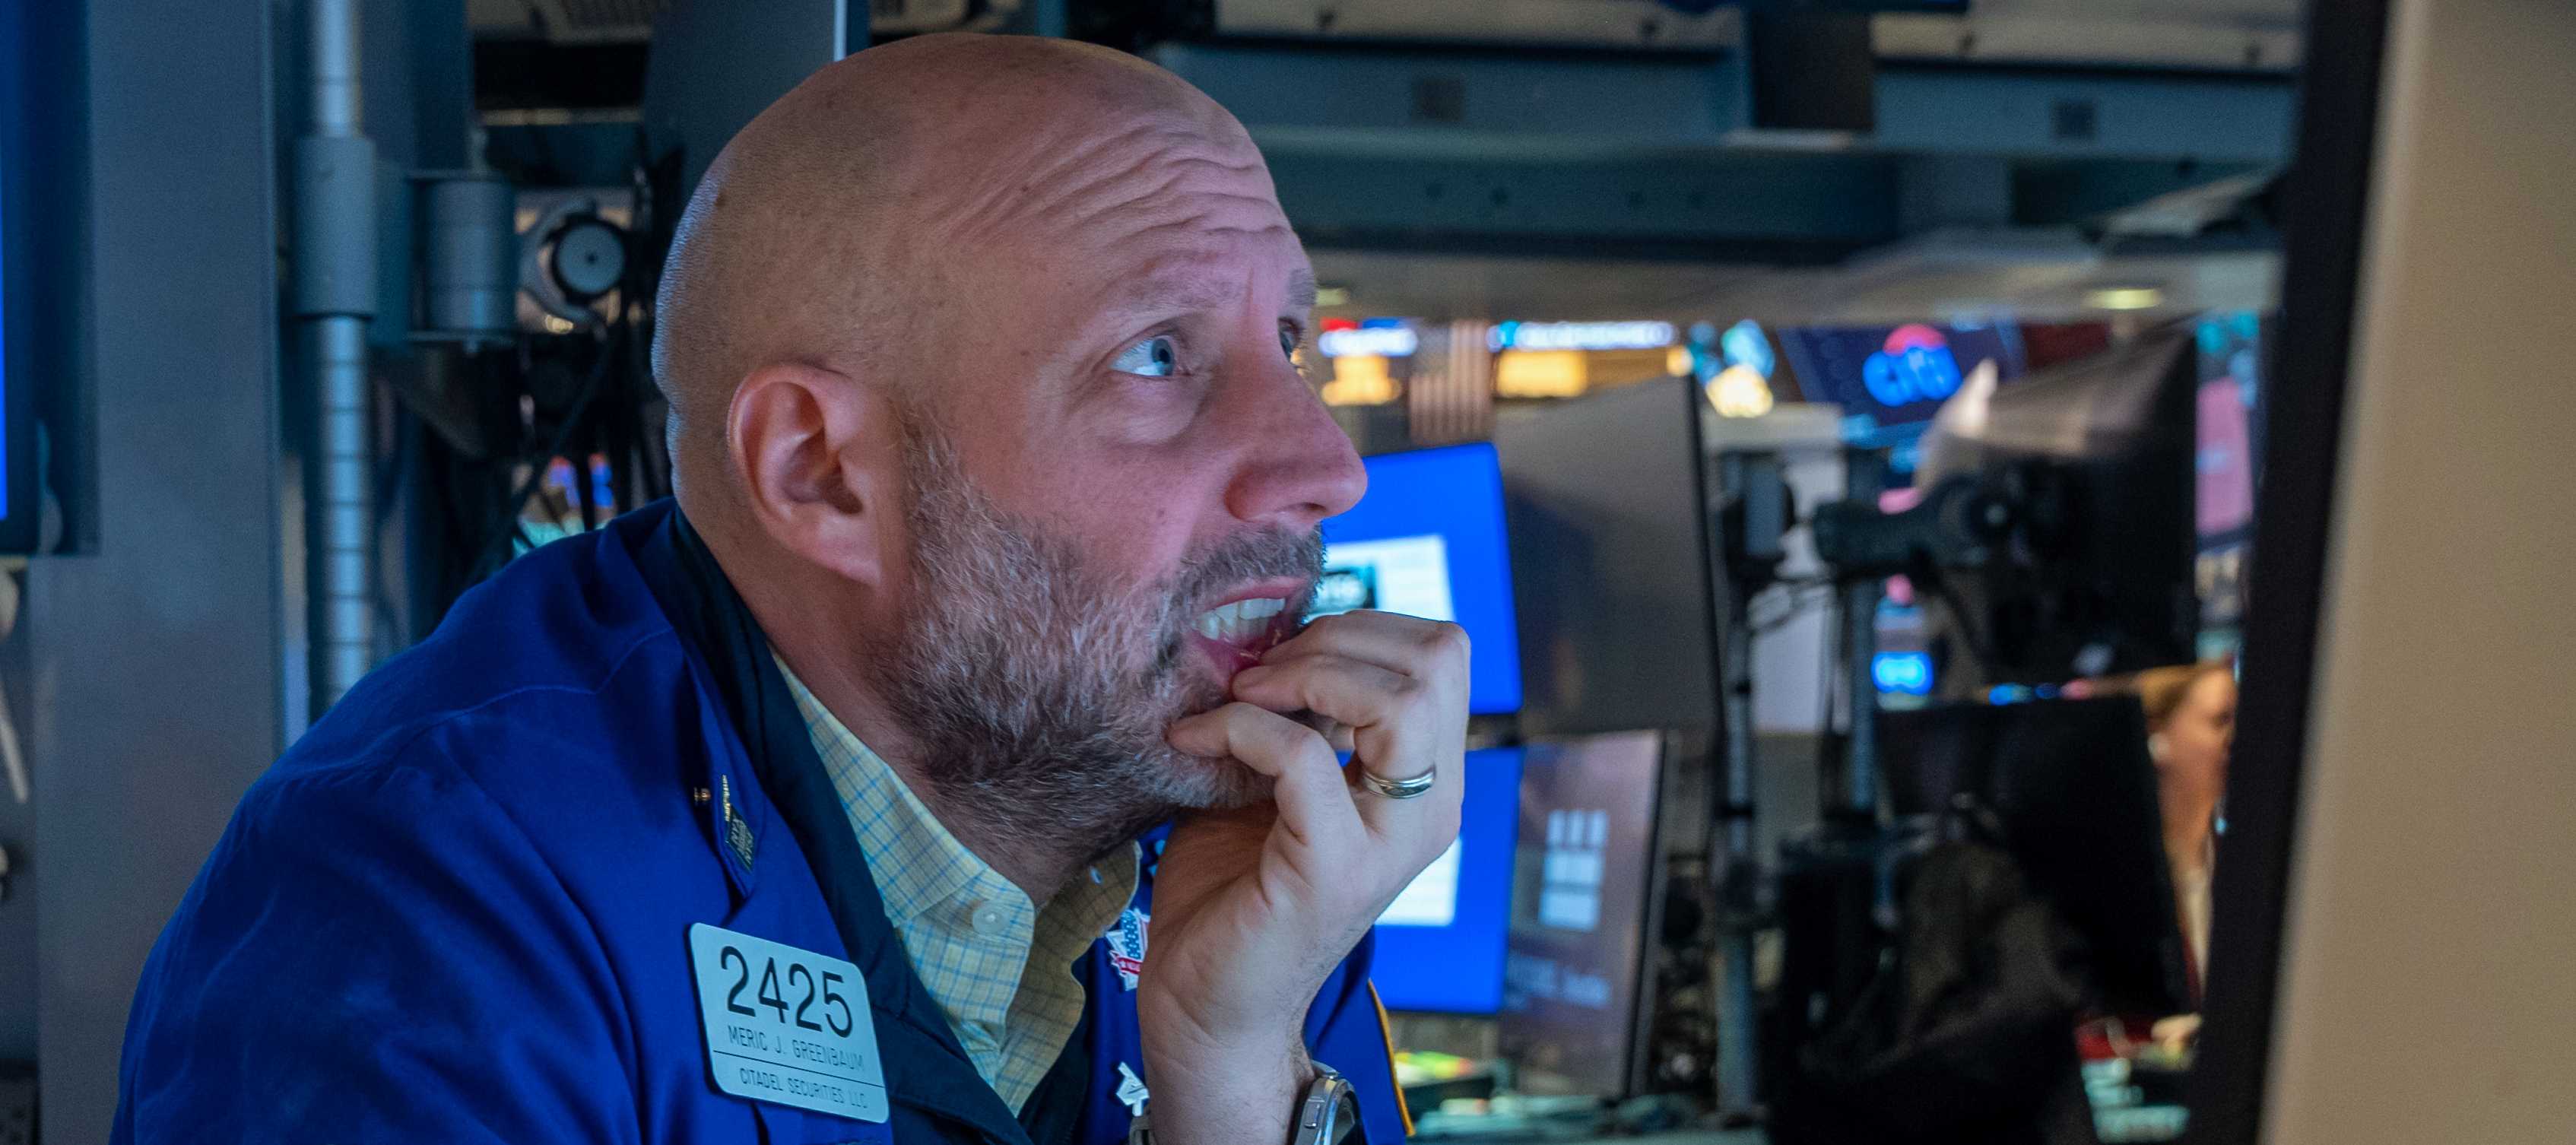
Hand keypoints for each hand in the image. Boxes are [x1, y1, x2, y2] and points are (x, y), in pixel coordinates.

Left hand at [1142, 610, 1469, 1144]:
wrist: (1203, 1003)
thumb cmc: (1233, 887)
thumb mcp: (1275, 775)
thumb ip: (1296, 710)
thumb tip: (1272, 629)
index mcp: (1427, 780)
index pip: (1444, 652)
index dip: (1362, 626)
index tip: (1283, 656)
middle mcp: (1431, 809)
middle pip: (1438, 660)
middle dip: (1334, 639)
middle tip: (1258, 675)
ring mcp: (1391, 843)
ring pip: (1398, 699)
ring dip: (1304, 674)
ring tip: (1237, 697)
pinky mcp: (1333, 871)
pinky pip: (1303, 755)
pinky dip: (1239, 726)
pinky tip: (1192, 740)